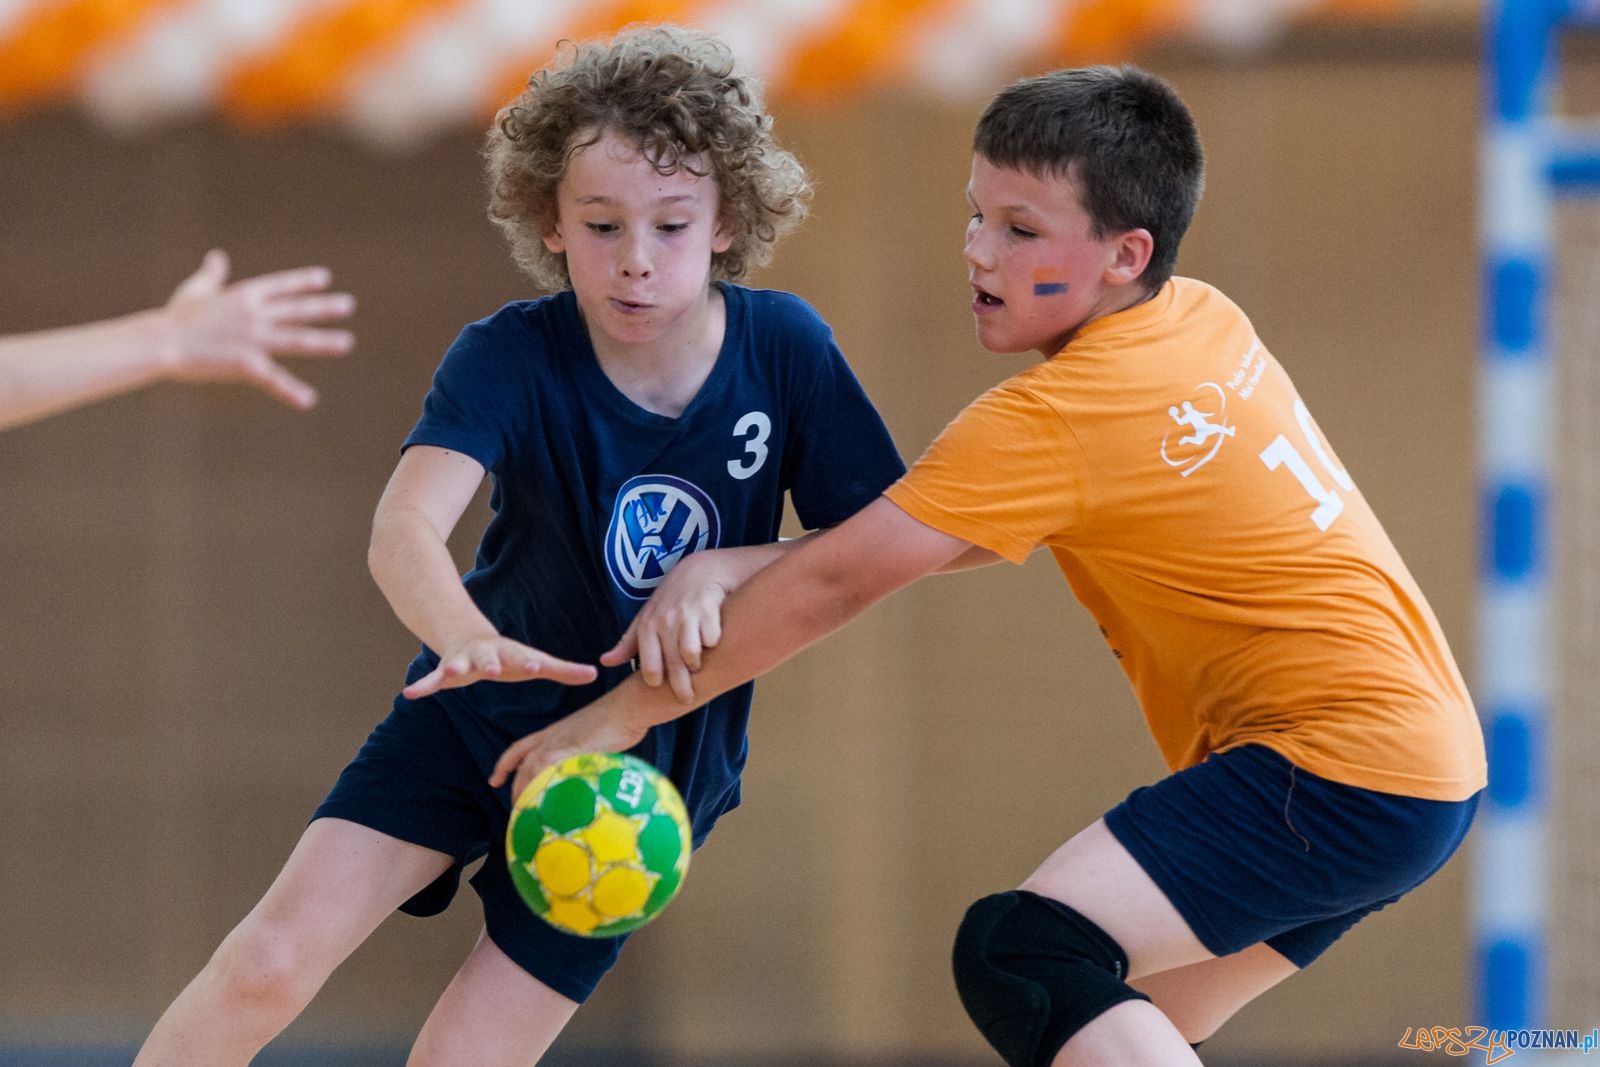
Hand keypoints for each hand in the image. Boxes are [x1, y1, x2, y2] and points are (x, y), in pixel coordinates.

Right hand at [161, 249, 355, 408]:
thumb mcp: (197, 290)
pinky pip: (274, 380)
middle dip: (323, 308)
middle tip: (348, 305)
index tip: (324, 279)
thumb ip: (212, 275)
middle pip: (296, 310)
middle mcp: (254, 314)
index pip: (280, 286)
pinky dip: (291, 391)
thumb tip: (217, 257)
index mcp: (244, 295)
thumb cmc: (176, 317)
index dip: (303, 282)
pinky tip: (308, 400)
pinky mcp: (247, 364)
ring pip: (296, 339)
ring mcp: (253, 339)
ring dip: (322, 342)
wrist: (162, 342)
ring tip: (346, 343)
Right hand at [403, 635, 597, 699]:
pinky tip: (410, 694)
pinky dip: (422, 685)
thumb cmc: (508, 656)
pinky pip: (431, 679)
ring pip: (457, 665)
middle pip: (488, 660)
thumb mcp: (533, 662)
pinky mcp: (445, 670)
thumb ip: (563, 670)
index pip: (522, 659)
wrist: (469, 636)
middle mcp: (486, 655)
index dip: (528, 662)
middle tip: (491, 670)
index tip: (535, 664)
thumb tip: (595, 675)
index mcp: (510, 655)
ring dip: (453, 669)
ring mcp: (463, 661)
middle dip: (489, 664)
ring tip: (448, 674)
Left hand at [490, 706, 648, 800]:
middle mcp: (551, 737)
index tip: (495, 780)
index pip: (520, 749)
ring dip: (526, 791)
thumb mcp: (592, 739)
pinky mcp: (570, 749)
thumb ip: (583, 753)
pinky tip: (545, 804)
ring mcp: (559, 742)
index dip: (506, 765)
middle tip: (515, 808)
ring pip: (530, 768)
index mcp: (553, 733)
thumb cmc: (619, 720)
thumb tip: (585, 774)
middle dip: (514, 786)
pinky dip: (542, 788)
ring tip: (528, 812)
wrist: (628, 705)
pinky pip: (548, 771)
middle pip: (522, 762)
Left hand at [600, 552, 729, 703]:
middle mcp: (665, 620)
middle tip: (686, 698)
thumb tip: (605, 662)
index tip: (660, 687)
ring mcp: (687, 614)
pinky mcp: (709, 608)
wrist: (700, 570)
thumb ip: (627, 644)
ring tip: (698, 668)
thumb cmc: (670, 600)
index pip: (649, 666)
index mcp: (647, 626)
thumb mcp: (646, 618)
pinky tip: (713, 645)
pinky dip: (713, 644)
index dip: (655, 681)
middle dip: (680, 686)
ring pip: (691, 653)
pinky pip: (712, 638)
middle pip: (672, 664)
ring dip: (696, 665)